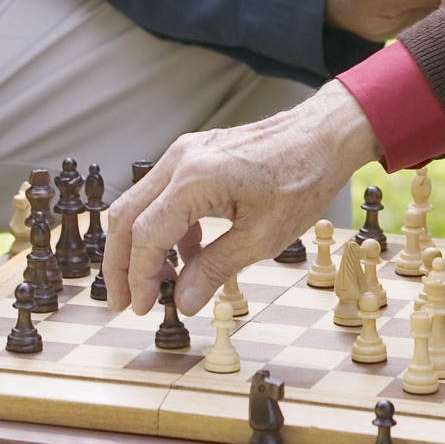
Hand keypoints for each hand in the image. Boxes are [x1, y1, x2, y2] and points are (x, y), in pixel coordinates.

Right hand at [102, 80, 381, 315]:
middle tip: (124, 302)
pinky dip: (165, 227)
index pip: (146, 235)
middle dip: (120, 264)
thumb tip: (183, 301)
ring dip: (140, 246)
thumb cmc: (302, 178)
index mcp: (195, 178)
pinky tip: (188, 256)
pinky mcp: (196, 155)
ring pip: (140, 203)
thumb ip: (216, 268)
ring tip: (159, 284)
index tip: (142, 308)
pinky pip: (164, 194)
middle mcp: (181, 159)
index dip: (139, 277)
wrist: (324, 135)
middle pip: (126, 216)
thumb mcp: (263, 236)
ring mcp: (186, 153)